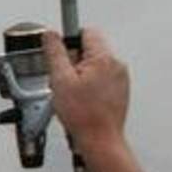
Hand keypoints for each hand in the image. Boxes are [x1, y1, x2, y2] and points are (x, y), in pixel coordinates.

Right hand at [44, 27, 129, 153]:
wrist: (100, 139)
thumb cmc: (84, 116)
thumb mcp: (60, 81)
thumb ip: (55, 54)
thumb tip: (50, 35)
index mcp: (103, 58)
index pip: (85, 32)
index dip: (68, 42)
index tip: (60, 54)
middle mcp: (116, 64)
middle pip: (89, 50)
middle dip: (73, 62)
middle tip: (65, 82)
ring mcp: (120, 77)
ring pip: (94, 65)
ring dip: (81, 75)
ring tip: (74, 95)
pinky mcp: (120, 89)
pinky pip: (101, 79)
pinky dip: (90, 86)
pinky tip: (83, 101)